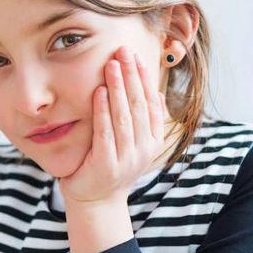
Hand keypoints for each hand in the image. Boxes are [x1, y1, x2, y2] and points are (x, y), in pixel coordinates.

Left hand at [58, 45, 166, 204]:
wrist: (96, 201)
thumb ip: (143, 120)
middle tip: (122, 51)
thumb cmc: (110, 165)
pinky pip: (106, 133)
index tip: (135, 55)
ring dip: (119, 88)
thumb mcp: (132, 143)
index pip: (151, 103)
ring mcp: (126, 159)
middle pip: (139, 105)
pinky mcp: (106, 165)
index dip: (144, 78)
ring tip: (112, 65)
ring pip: (125, 117)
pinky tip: (100, 92)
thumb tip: (156, 92)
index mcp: (153, 141)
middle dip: (132, 76)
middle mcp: (144, 150)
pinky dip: (103, 111)